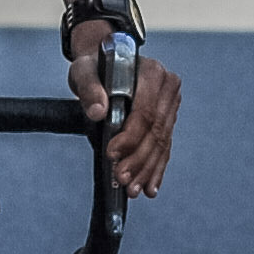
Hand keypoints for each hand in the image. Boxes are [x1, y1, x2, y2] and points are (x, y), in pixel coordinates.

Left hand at [67, 32, 180, 200]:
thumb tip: (97, 111)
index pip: (145, 112)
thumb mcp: (84, 71)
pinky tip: (149, 186)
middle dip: (138, 160)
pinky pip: (164, 149)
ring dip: (146, 170)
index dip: (130, 137)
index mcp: (152, 72)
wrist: (106, 65)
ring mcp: (170, 106)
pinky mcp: (168, 121)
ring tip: (133, 188)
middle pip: (155, 132)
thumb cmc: (96, 67)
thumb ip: (89, 88)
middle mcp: (166, 88)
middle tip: (122, 179)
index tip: (113, 154)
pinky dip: (155, 169)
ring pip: (161, 144)